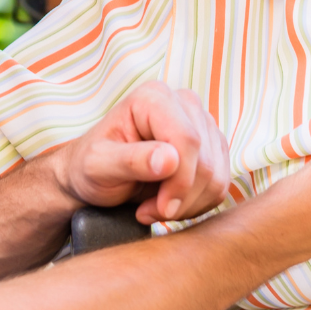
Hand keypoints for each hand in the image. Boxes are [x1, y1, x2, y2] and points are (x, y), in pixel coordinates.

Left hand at [53, 81, 230, 224]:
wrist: (95, 178)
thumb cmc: (90, 167)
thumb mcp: (98, 166)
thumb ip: (131, 160)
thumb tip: (170, 159)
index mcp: (153, 97)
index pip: (187, 140)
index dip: (180, 181)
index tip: (160, 208)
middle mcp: (183, 103)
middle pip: (206, 160)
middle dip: (181, 197)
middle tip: (150, 212)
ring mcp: (201, 124)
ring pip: (217, 176)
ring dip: (189, 204)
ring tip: (154, 208)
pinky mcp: (211, 148)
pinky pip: (220, 184)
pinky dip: (197, 203)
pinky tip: (168, 204)